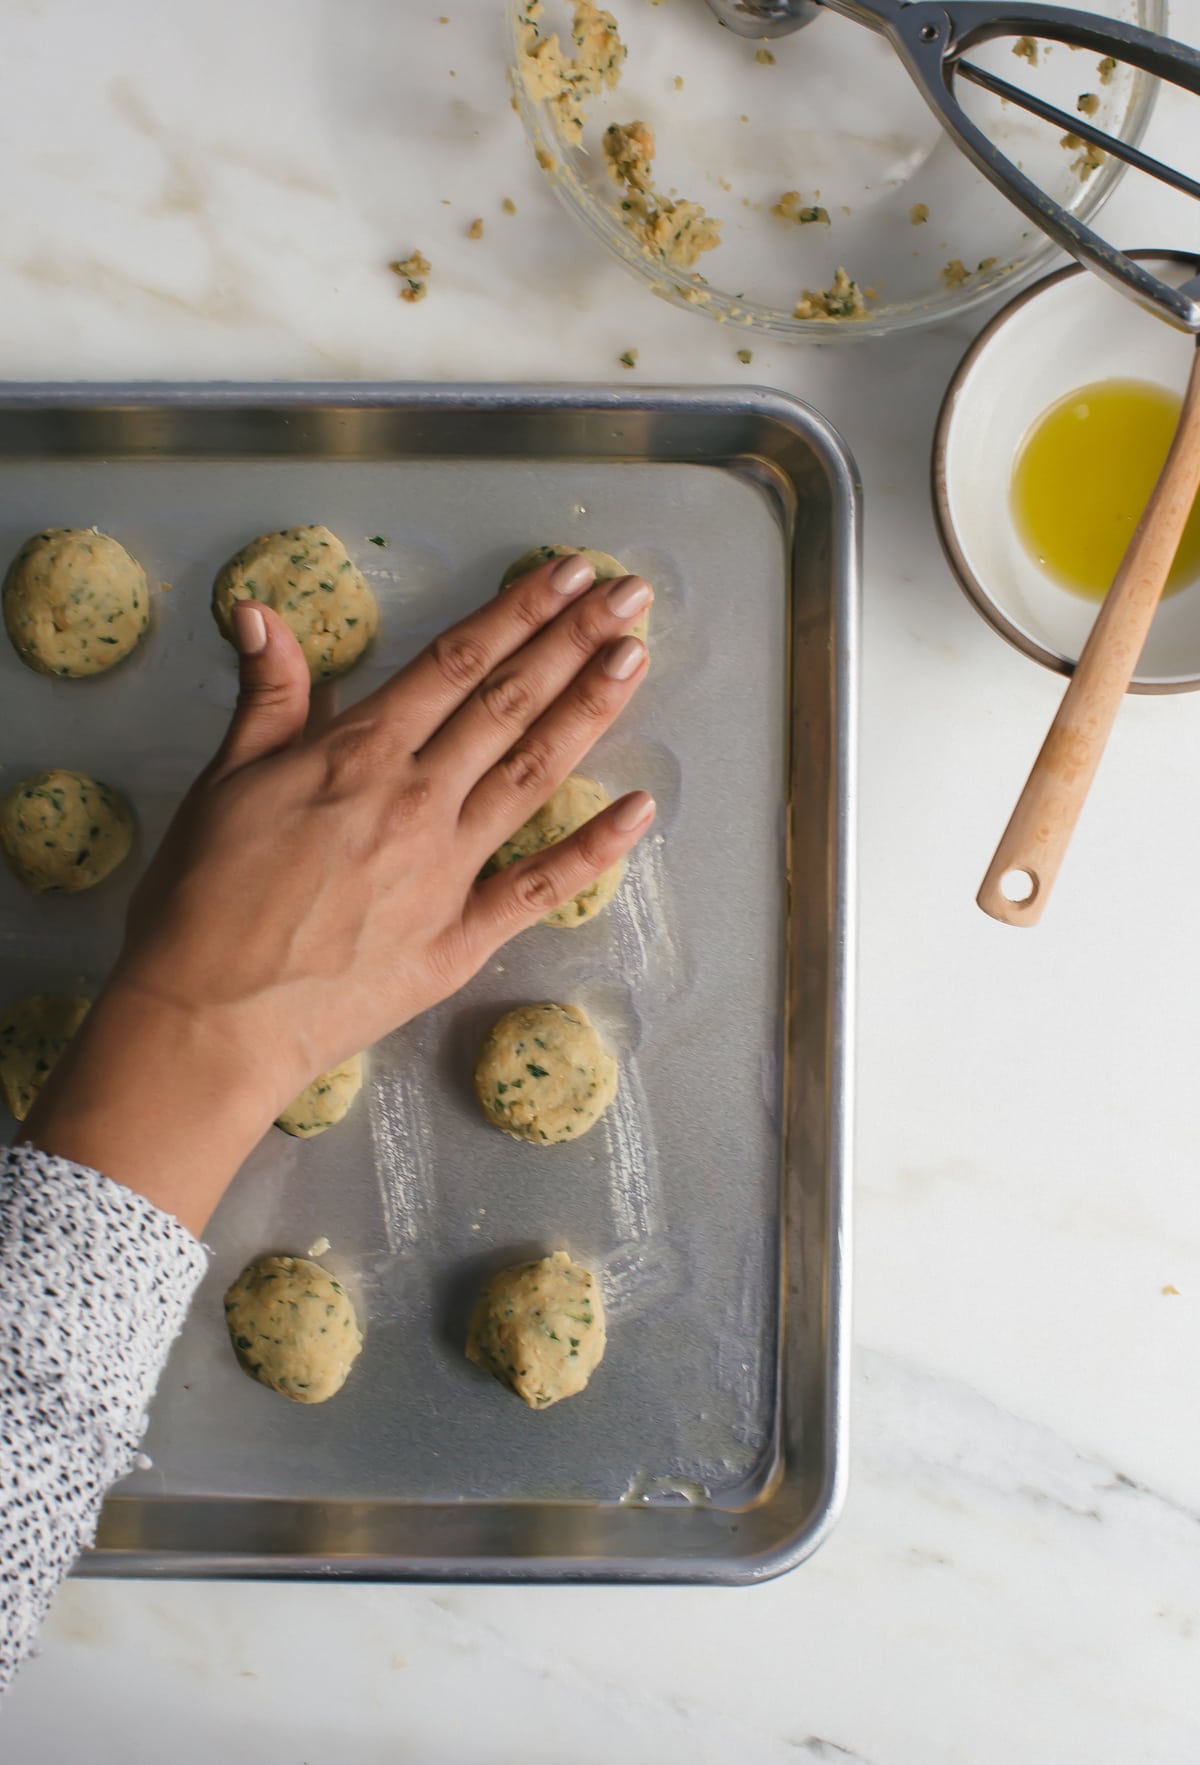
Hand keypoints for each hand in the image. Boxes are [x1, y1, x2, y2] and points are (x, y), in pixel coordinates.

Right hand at [24, 554, 654, 1231]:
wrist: (209, 1018)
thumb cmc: (202, 901)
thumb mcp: (223, 782)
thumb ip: (266, 697)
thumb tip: (262, 610)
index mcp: (359, 754)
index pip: (455, 661)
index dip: (518, 611)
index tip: (567, 573)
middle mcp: (416, 799)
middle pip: (509, 703)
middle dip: (573, 641)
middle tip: (631, 596)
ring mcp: (447, 870)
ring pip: (534, 774)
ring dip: (590, 711)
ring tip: (635, 659)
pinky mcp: (462, 939)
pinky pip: (541, 887)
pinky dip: (594, 848)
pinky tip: (640, 809)